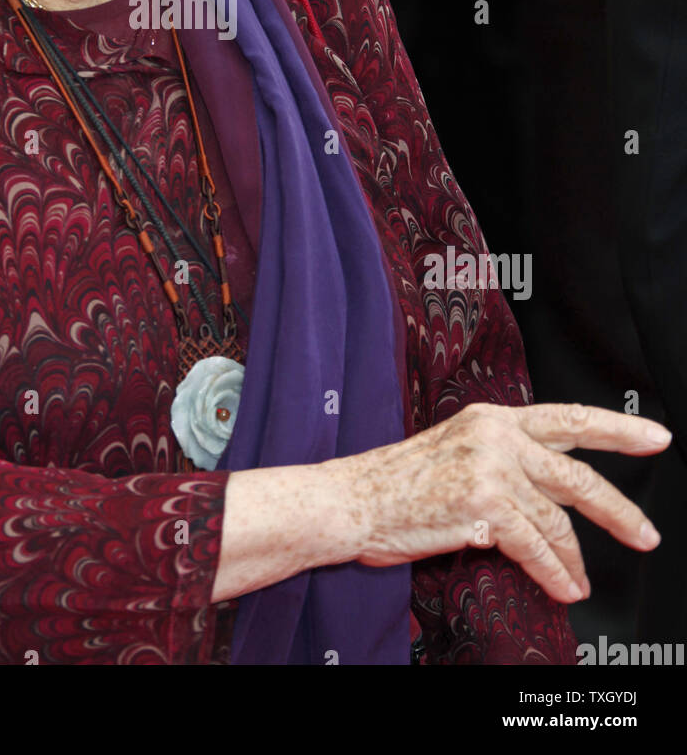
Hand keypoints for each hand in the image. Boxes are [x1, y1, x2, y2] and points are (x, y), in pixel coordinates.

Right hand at [329, 402, 669, 603]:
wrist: (352, 500)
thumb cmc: (395, 485)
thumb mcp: (455, 454)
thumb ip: (502, 464)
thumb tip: (549, 502)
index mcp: (491, 418)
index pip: (566, 419)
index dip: (615, 429)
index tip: (653, 436)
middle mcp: (495, 435)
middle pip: (576, 474)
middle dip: (619, 508)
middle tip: (646, 534)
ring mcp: (491, 466)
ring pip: (558, 519)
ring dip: (574, 559)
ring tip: (580, 582)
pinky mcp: (484, 503)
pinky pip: (537, 546)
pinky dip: (554, 572)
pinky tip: (562, 587)